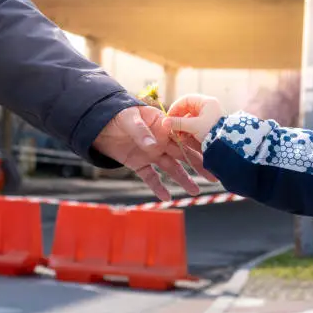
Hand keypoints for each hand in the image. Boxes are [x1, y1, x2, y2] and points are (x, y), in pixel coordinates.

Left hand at [93, 106, 217, 200]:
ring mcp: (150, 154)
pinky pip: (151, 177)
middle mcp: (160, 141)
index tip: (212, 155)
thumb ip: (141, 131)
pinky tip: (166, 197)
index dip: (198, 146)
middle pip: (183, 154)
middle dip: (198, 165)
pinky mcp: (138, 164)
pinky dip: (158, 187)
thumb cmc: (116, 115)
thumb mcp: (128, 119)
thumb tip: (153, 145)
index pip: (184, 137)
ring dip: (183, 179)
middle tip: (214, 176)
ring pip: (171, 168)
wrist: (98, 124)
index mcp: (162, 126)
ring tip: (195, 191)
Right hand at [162, 94, 224, 142]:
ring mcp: (207, 116)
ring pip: (189, 118)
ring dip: (182, 126)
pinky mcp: (207, 125)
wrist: (227, 144)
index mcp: (206, 102)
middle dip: (178, 119)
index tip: (169, 117)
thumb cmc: (212, 132)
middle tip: (172, 127)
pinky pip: (193, 124)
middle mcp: (207, 107)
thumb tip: (163, 123)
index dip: (176, 107)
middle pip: (187, 109)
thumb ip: (178, 123)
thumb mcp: (194, 126)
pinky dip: (187, 130)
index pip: (186, 99)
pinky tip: (183, 137)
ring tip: (178, 135)